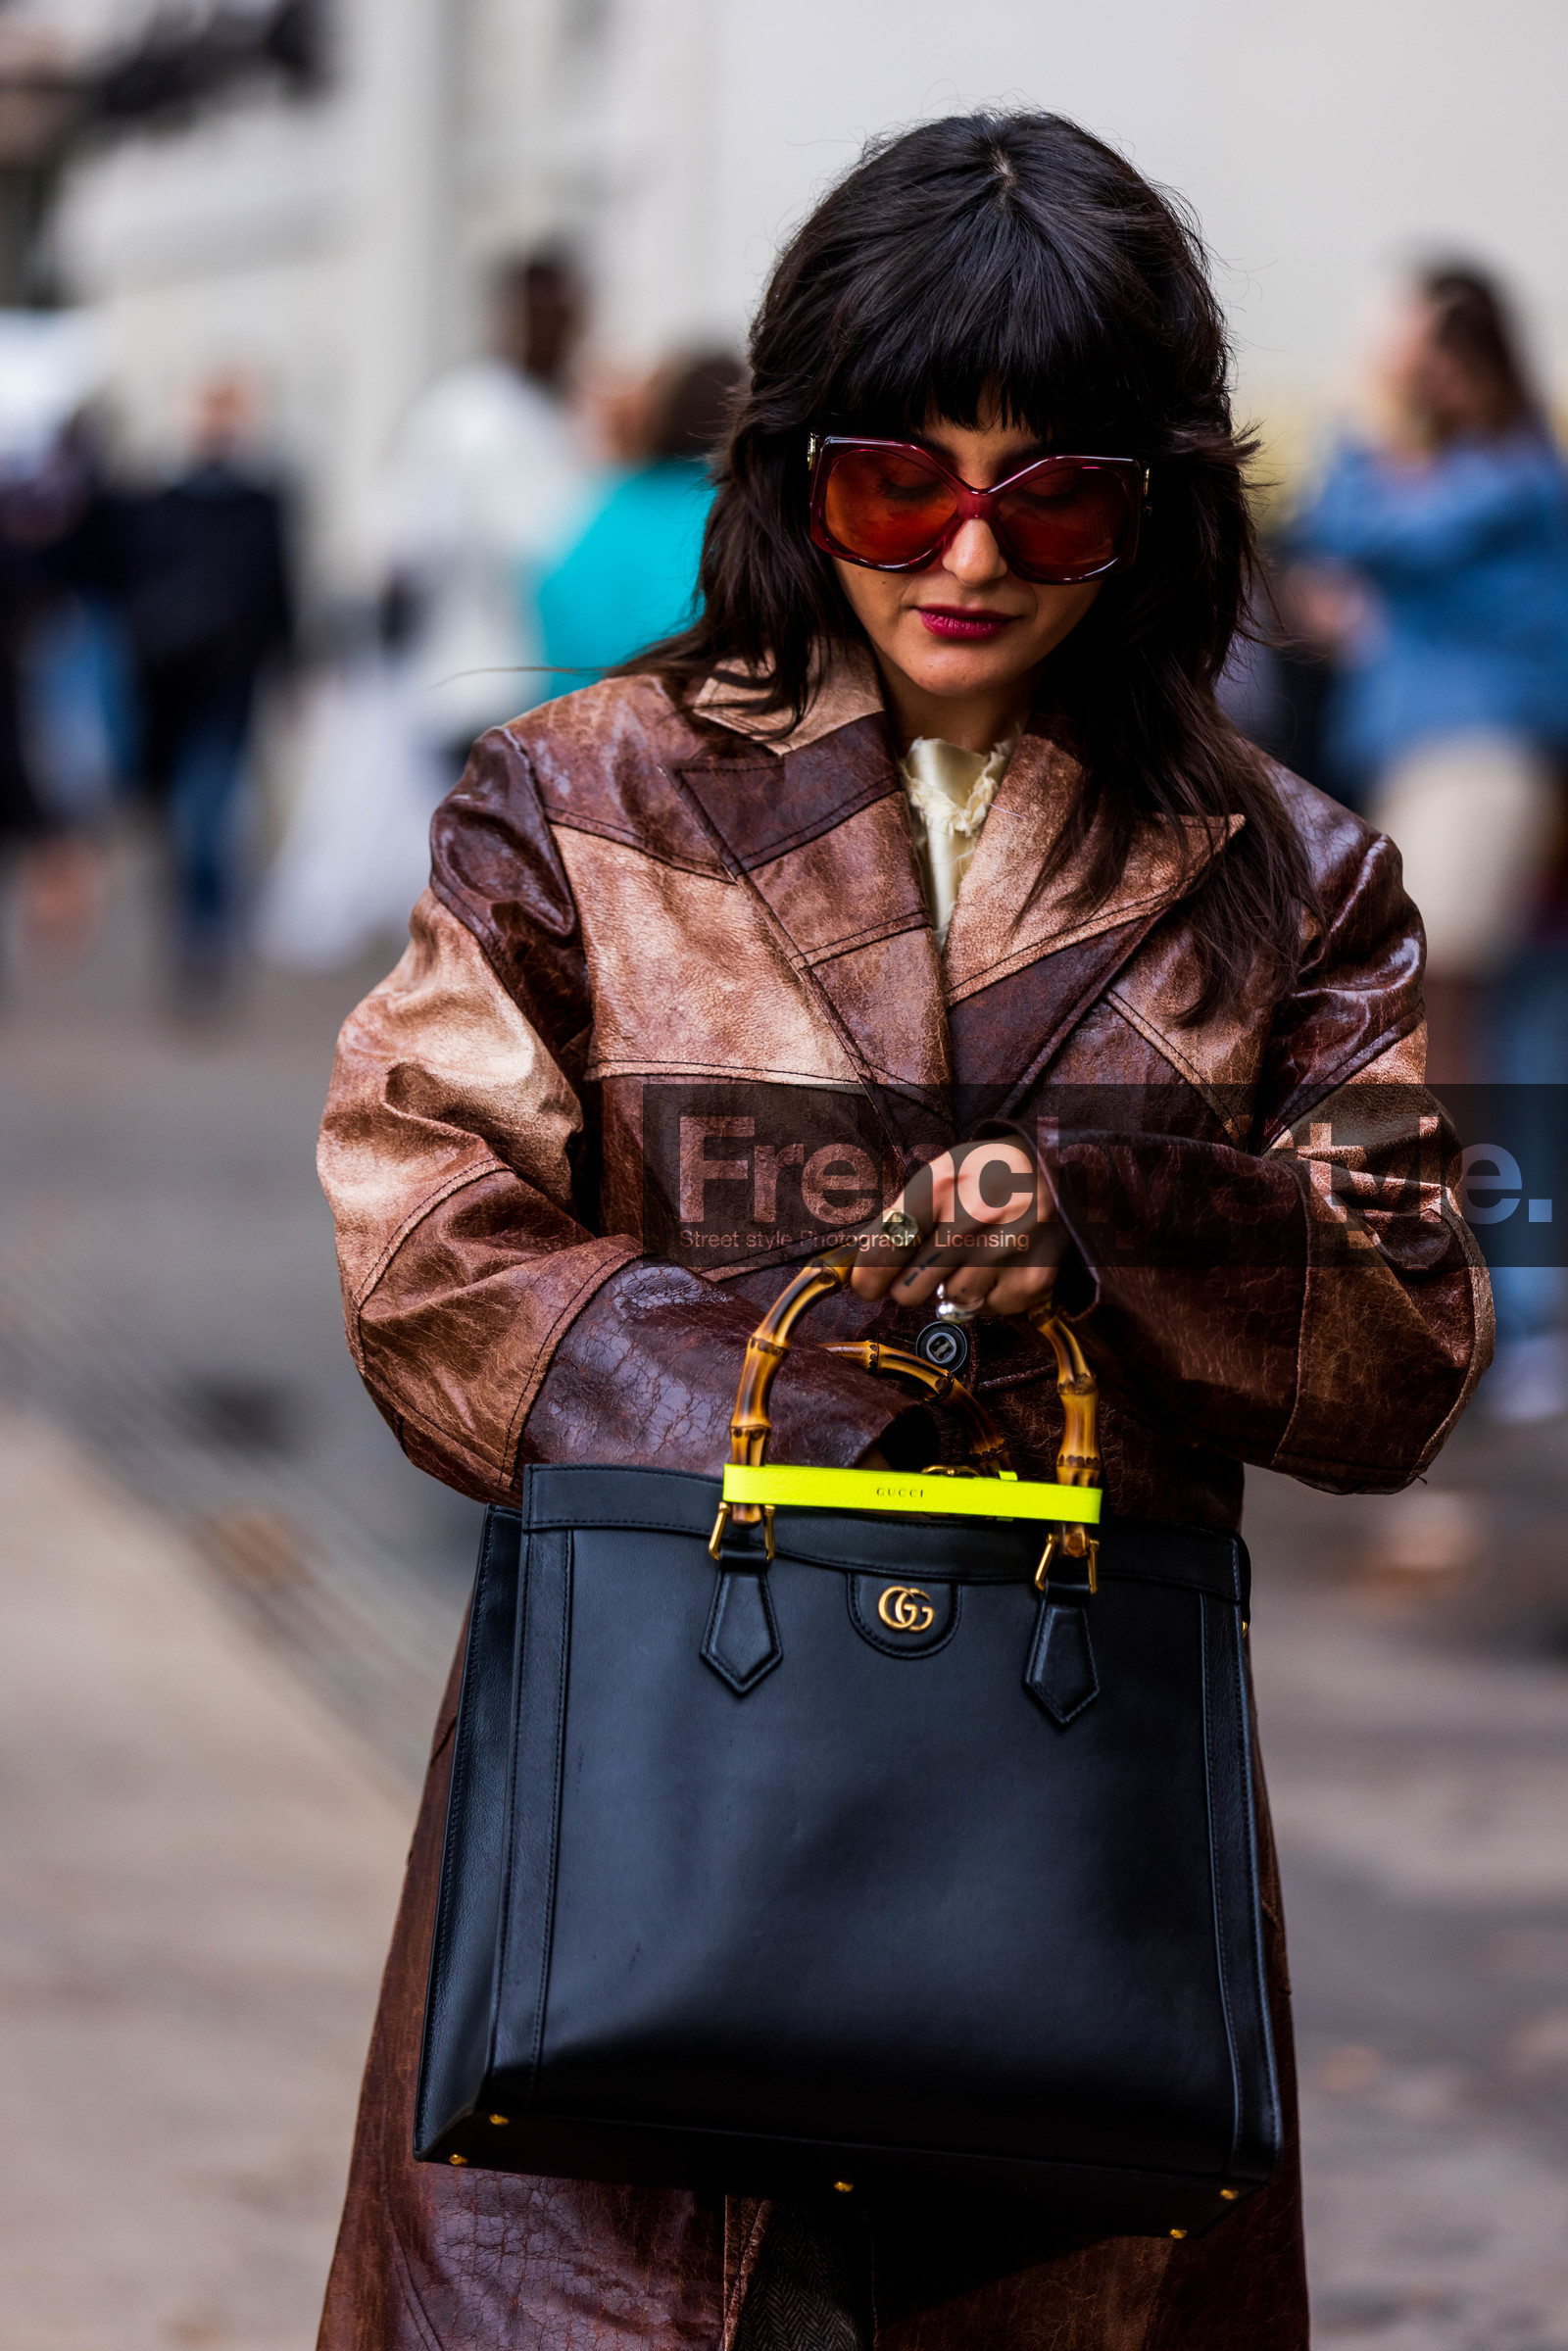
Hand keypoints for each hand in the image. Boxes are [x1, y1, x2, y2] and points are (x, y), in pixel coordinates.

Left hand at [850, 1140, 1065, 1318]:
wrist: (1064, 1166)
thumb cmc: (990, 1172)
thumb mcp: (942, 1173)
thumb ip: (899, 1218)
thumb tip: (857, 1272)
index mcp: (940, 1187)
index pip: (882, 1252)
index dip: (867, 1278)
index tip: (868, 1285)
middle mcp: (972, 1220)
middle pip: (908, 1292)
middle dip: (912, 1284)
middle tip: (932, 1263)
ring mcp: (1005, 1253)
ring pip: (950, 1302)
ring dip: (957, 1286)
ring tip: (978, 1254)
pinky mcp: (1033, 1279)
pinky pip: (990, 1310)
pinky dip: (992, 1294)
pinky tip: (1005, 1263)